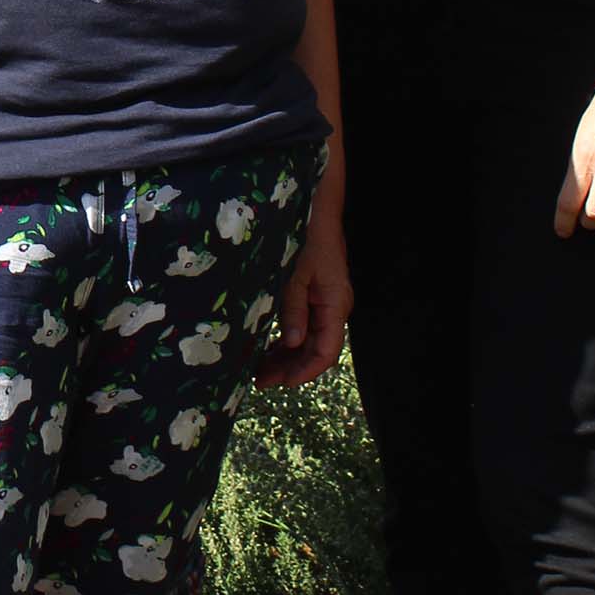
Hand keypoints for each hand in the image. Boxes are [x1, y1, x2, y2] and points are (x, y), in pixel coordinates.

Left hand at [255, 218, 351, 387]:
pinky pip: (304, 326)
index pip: (325, 352)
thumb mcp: (295, 274)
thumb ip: (294, 309)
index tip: (281, 383)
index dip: (304, 371)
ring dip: (286, 357)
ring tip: (259, 371)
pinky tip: (268, 349)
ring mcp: (326, 304)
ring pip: (308, 341)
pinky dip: (287, 340)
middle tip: (259, 382)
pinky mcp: (316, 297)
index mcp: (335, 306)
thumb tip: (291, 344)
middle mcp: (334, 309)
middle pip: (315, 350)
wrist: (316, 211)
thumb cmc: (306, 237)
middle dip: (290, 368)